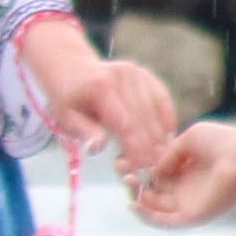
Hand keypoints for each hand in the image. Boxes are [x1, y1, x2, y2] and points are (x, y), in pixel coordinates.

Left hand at [21, 17, 178, 160]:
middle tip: (153, 167)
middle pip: (143, 118)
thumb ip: (85, 132)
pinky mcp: (143, 74)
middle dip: (149, 145)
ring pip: (155, 109)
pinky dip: (167, 117)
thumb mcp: (67, 118)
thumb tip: (97, 148)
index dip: (135, 148)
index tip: (139, 167)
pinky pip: (161, 98)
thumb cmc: (68, 98)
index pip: (125, 124)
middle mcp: (122, 76)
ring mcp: (135, 73)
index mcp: (101, 87)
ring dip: (160, 135)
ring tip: (160, 157)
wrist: (71, 68)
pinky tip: (168, 135)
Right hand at [120, 113, 235, 227]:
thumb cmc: (222, 142)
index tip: (122, 157)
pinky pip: (162, 221)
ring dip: (136, 195)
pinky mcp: (190, 216)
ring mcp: (186, 203)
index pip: (154, 173)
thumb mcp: (189, 138)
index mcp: (185, 169)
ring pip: (152, 206)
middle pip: (150, 190)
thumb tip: (153, 171)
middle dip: (132, 179)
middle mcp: (184, 188)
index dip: (137, 167)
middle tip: (120, 166)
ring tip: (128, 179)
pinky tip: (133, 202)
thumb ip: (168, 155)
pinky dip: (146, 215)